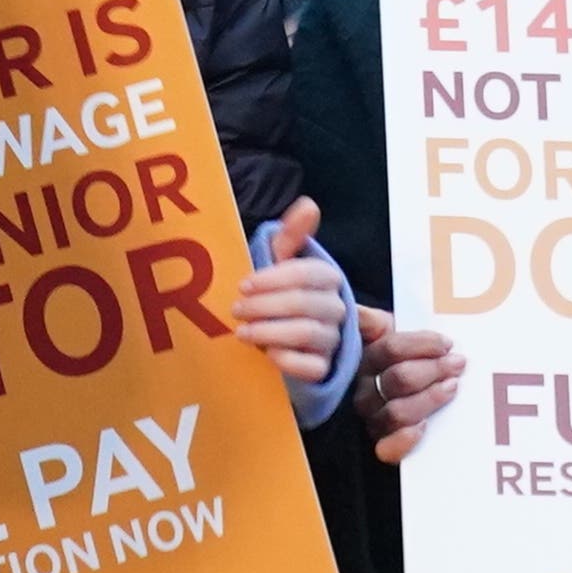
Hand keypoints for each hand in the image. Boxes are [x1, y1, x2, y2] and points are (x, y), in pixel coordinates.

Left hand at [240, 198, 358, 393]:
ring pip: (308, 334)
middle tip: (236, 309)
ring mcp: (331, 339)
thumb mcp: (281, 264)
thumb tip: (309, 204)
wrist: (285, 339)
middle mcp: (335, 307)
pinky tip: (267, 355)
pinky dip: (289, 361)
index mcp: (327, 278)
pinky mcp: (323, 368)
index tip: (244, 284)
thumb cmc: (280, 295)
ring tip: (242, 332)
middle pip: (305, 303)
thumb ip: (291, 236)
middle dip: (266, 306)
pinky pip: (313, 367)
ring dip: (270, 332)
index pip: (307, 274)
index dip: (273, 279)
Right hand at [361, 317, 463, 460]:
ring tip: (453, 387)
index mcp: (366, 359)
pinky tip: (423, 428)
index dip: (421, 345)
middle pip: (398, 380)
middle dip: (433, 370)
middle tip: (458, 364)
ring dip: (430, 399)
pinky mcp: (382, 446)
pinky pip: (386, 449)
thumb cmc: (404, 360)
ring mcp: (372, 420)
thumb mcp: (388, 333)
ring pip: (396, 413)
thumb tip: (362, 314)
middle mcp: (365, 391)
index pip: (390, 350)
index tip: (447, 343)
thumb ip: (373, 321)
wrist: (410, 387)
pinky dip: (405, 440)